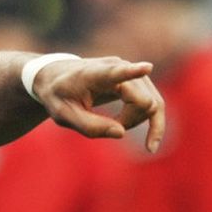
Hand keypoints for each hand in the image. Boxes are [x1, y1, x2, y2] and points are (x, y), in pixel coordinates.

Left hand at [33, 56, 164, 152]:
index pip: (115, 72)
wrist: (57, 77)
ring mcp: (130, 71)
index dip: (132, 71)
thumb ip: (88, 126)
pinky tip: (150, 145)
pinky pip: (154, 103)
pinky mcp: (138, 80)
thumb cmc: (58, 96)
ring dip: (136, 122)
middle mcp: (117, 66)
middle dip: (129, 121)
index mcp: (92, 74)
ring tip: (111, 126)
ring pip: (151, 103)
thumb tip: (121, 133)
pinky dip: (154, 123)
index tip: (146, 68)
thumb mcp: (63, 115)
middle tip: (103, 126)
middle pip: (142, 100)